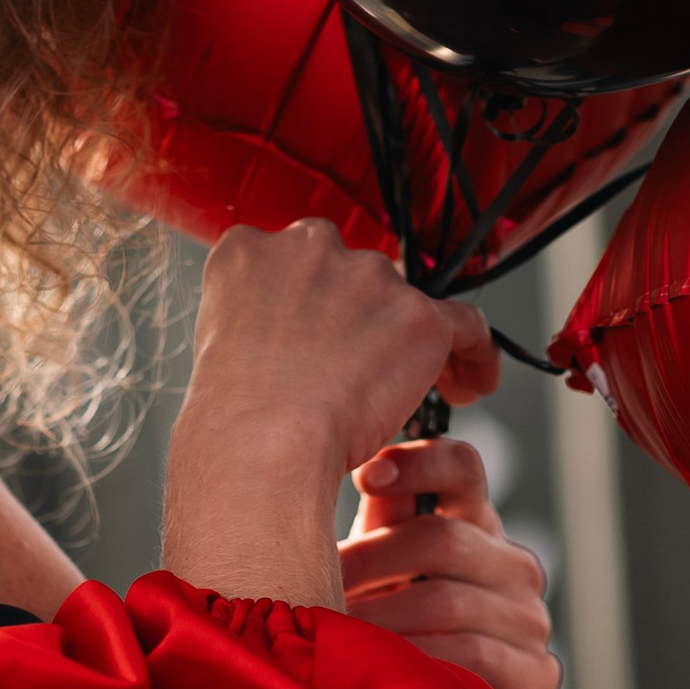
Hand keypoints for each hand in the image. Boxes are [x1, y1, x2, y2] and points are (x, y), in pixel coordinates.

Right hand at [162, 221, 499, 612]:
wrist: (262, 441)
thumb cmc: (233, 416)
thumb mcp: (217, 344)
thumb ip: (253, 319)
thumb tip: (280, 339)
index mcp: (247, 251)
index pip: (293, 259)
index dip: (315, 298)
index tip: (323, 333)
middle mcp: (309, 247)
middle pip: (353, 271)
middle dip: (362, 315)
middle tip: (360, 368)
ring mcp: (367, 276)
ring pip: (406, 298)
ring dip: (409, 338)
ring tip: (413, 390)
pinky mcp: (417, 314)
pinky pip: (464, 323)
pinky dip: (472, 353)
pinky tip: (470, 382)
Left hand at [340, 429, 558, 688]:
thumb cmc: (390, 628)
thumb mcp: (379, 568)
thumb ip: (380, 516)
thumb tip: (362, 463)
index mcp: (476, 525)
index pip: (461, 468)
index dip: (417, 463)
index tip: (366, 477)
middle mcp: (514, 566)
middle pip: (443, 539)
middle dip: (370, 562)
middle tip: (312, 583)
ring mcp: (531, 620)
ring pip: (449, 602)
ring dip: (380, 620)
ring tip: (329, 633)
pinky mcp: (539, 675)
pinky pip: (472, 658)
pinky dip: (417, 661)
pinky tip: (377, 669)